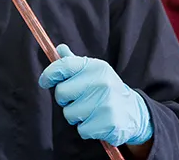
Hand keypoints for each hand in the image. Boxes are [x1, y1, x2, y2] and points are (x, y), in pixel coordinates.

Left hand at [38, 44, 152, 147]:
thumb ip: (74, 62)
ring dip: (76, 116)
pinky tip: (97, 123)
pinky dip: (86, 129)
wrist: (134, 112)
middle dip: (65, 100)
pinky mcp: (109, 122)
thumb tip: (58, 49)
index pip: (64, 65)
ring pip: (69, 114)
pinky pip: (82, 129)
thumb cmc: (106, 90)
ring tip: (91, 111)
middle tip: (78, 100)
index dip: (49, 74)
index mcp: (96, 67)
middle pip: (61, 93)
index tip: (44, 81)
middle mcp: (102, 82)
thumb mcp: (94, 73)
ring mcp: (106, 102)